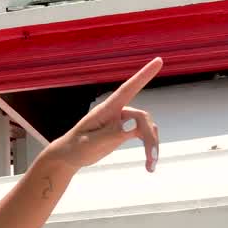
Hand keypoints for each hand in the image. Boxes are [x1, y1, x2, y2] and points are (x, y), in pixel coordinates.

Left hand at [48, 57, 162, 172]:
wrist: (68, 156)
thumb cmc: (74, 147)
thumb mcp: (89, 143)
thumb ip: (110, 135)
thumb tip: (131, 128)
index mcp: (106, 110)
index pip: (127, 89)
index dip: (143, 75)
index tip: (158, 60)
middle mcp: (116, 112)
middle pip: (142, 118)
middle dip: (149, 138)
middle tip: (151, 160)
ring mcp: (121, 121)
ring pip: (146, 128)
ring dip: (151, 145)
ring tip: (151, 166)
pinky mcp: (124, 131)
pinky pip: (143, 135)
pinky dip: (149, 148)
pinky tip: (150, 165)